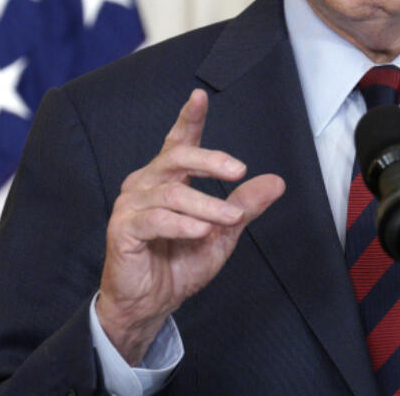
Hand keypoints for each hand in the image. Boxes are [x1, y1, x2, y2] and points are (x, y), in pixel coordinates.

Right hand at [95, 88, 285, 362]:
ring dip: (206, 206)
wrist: (150, 303)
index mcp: (168, 179)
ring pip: (172, 193)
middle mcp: (146, 184)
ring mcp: (131, 205)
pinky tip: (201, 231)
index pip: (179, 142)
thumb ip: (244, 206)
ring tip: (229, 219)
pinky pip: (155, 219)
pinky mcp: (123, 229)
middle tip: (238, 170)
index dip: (189, 118)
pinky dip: (181, 224)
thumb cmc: (179, 264)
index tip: (199, 97)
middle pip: (177, 158)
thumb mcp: (222, 233)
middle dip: (210, 160)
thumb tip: (276, 182)